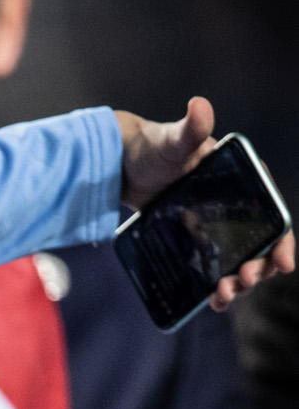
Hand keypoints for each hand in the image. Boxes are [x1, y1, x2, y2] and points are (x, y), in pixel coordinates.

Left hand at [116, 97, 295, 307]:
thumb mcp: (173, 140)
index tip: (283, 263)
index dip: (282, 240)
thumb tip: (200, 107)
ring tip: (222, 298)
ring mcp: (217, 226)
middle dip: (257, 269)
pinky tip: (211, 301)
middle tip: (242, 283)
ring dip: (237, 283)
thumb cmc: (154, 148)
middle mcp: (236, 206)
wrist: (125, 166)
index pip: (273, 214)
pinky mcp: (197, 241)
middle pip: (259, 244)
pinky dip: (215, 286)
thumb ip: (190, 129)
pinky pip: (214, 267)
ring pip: (238, 260)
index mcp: (243, 183)